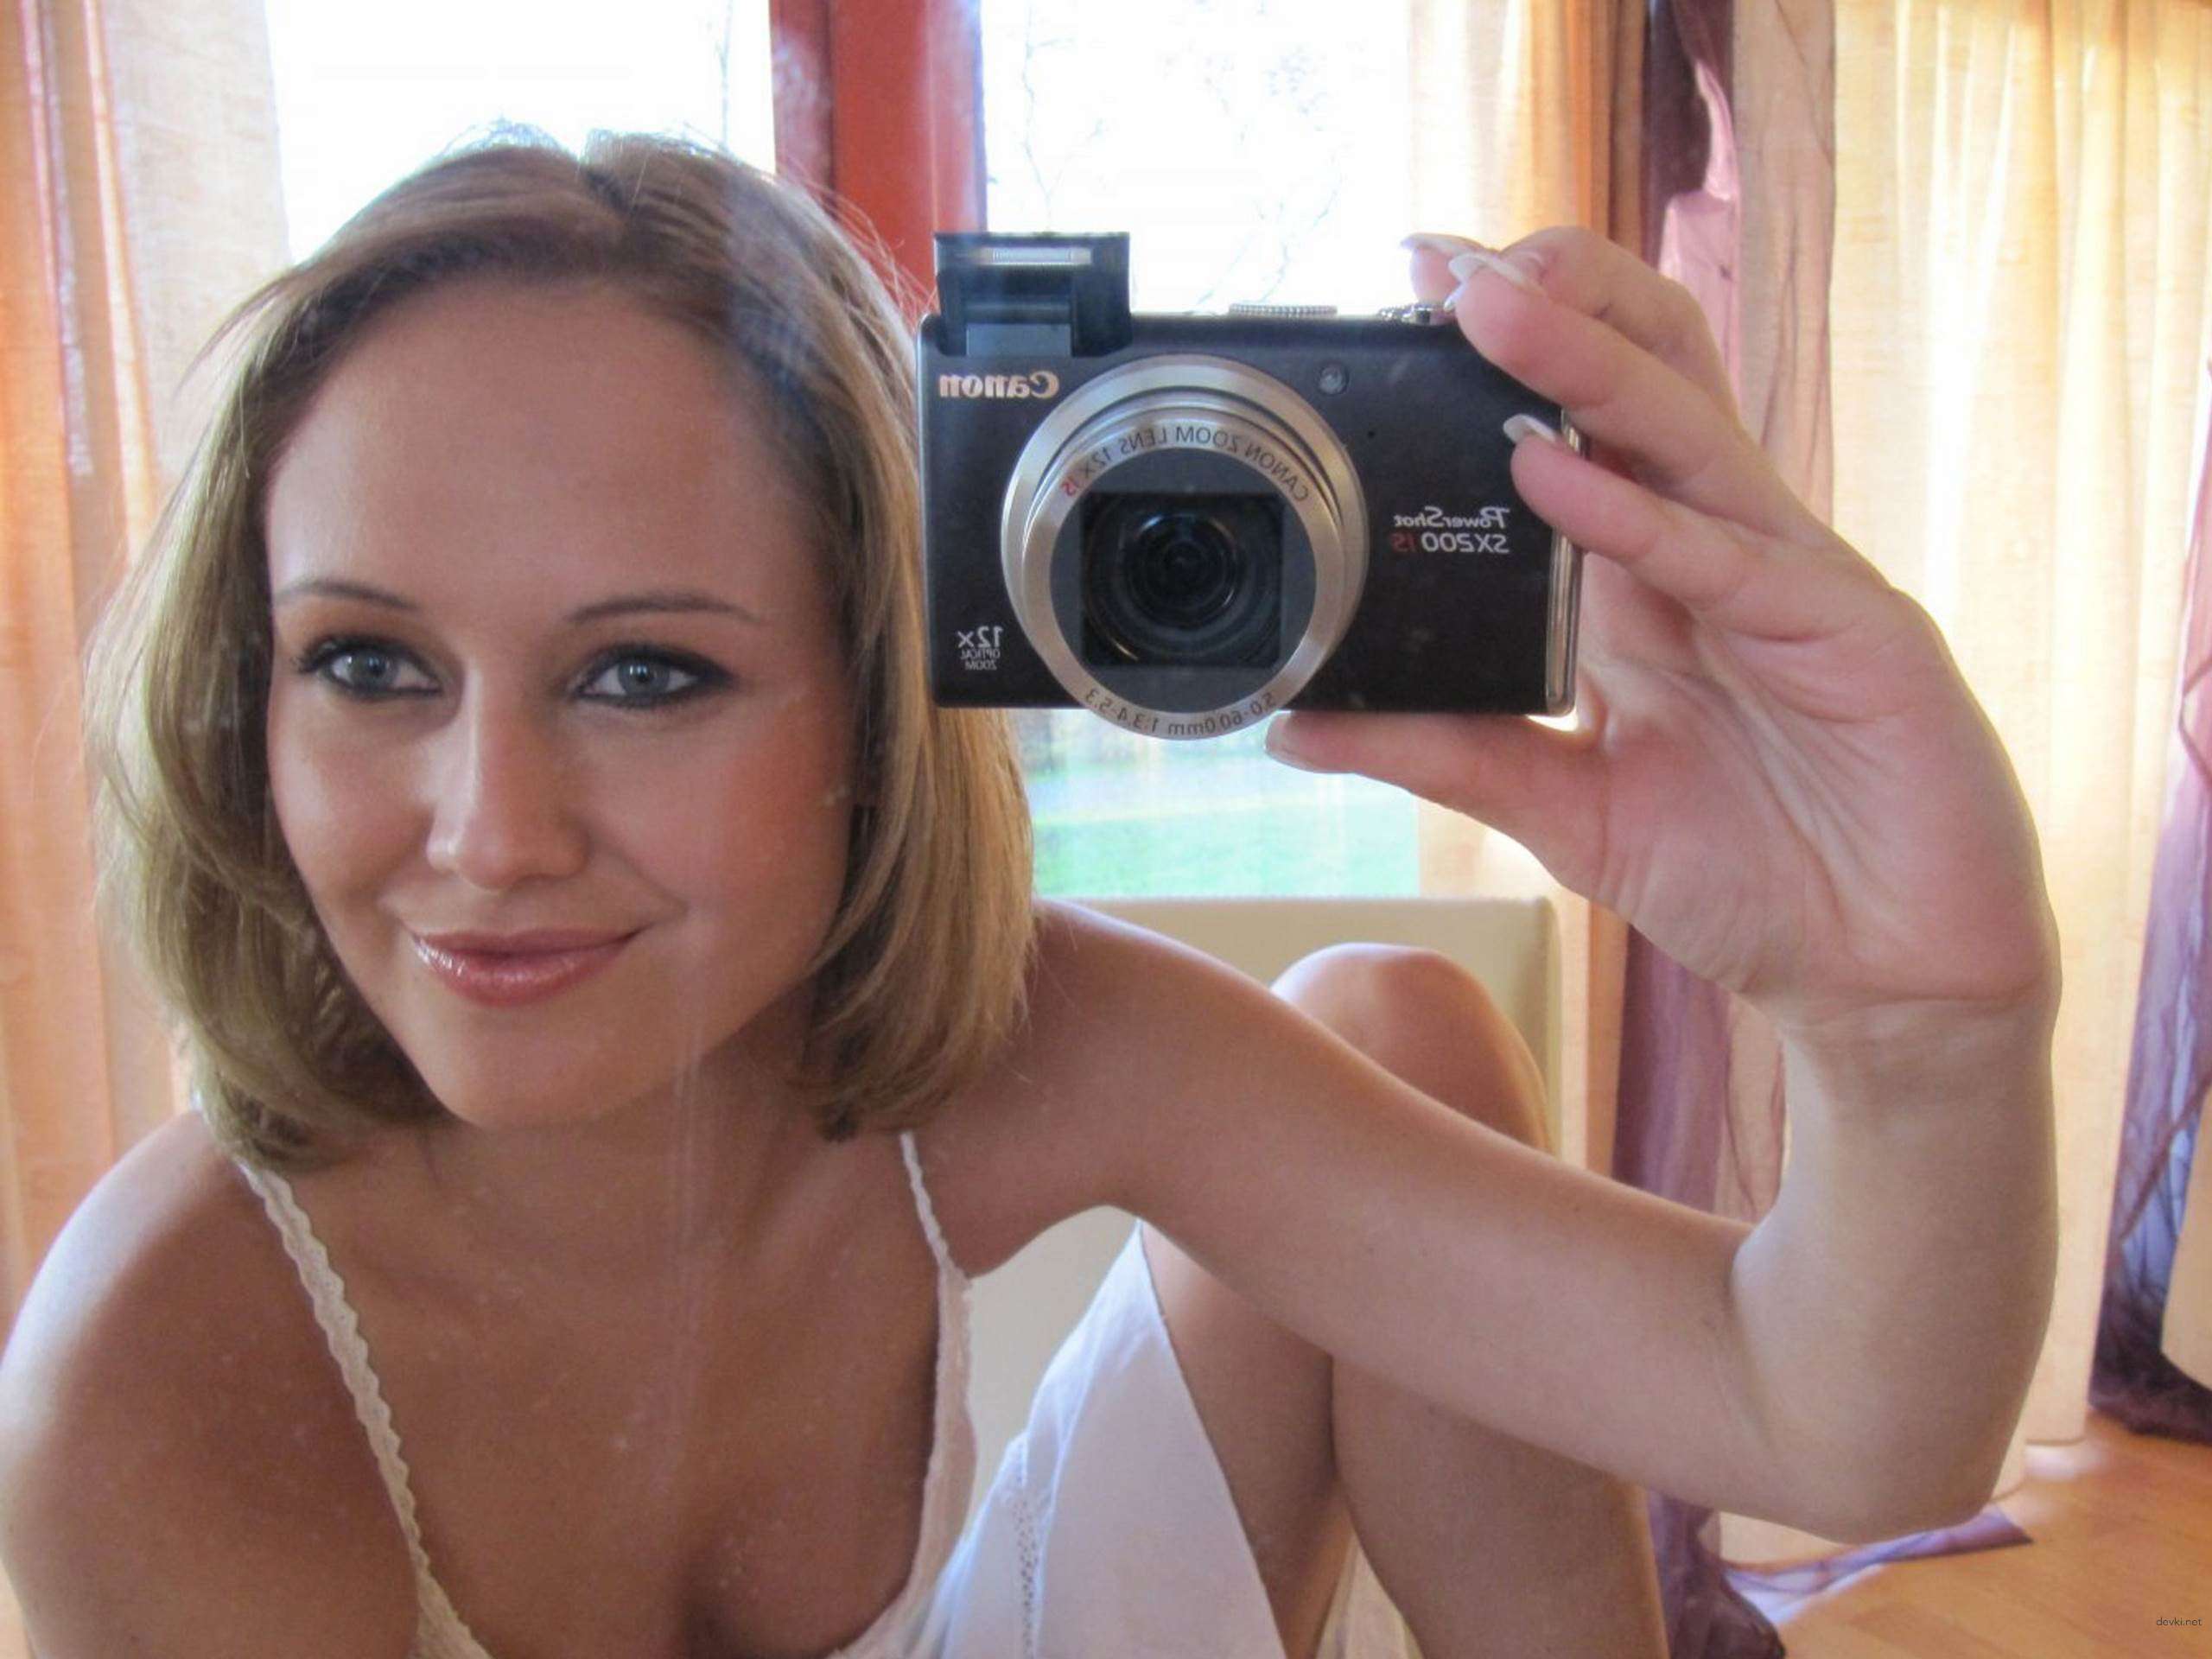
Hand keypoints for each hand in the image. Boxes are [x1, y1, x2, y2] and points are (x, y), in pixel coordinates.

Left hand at [1266, 228, 2059, 1048]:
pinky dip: (1636, 517)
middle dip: (1551, 306)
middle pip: (1644, 383)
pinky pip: (1731, 558)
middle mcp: (1717, 555)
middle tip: (1440, 264)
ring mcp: (1789, 581)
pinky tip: (1552, 478)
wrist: (1883, 976)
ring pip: (1688, 431)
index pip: (1580, 424)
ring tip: (1483, 304)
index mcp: (1651, 581)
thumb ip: (1447, 755)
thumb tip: (1296, 725)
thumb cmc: (1749, 876)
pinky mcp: (1853, 634)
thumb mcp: (1565, 810)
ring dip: (1582, 363)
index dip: (1508, 352)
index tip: (1410, 293)